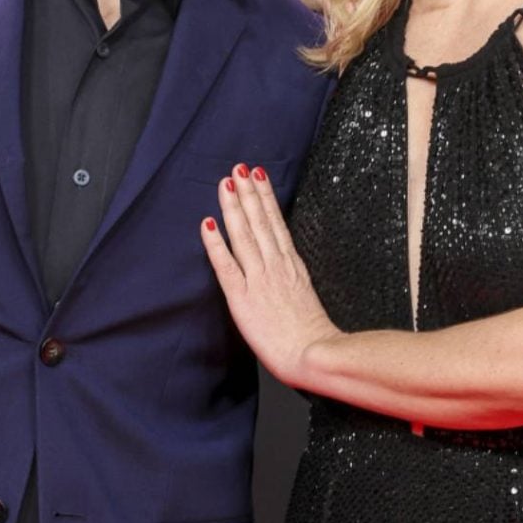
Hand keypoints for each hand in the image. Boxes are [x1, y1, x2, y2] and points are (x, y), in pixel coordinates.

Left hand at [201, 166, 339, 389]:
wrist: (315, 354)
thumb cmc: (313, 337)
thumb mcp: (308, 300)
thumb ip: (294, 283)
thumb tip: (288, 275)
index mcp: (293, 267)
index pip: (277, 225)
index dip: (266, 199)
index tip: (259, 177)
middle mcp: (276, 267)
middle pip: (261, 222)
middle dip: (249, 192)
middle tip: (238, 168)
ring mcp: (260, 280)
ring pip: (244, 235)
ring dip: (233, 207)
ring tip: (226, 183)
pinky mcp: (243, 298)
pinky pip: (226, 265)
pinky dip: (216, 243)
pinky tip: (208, 224)